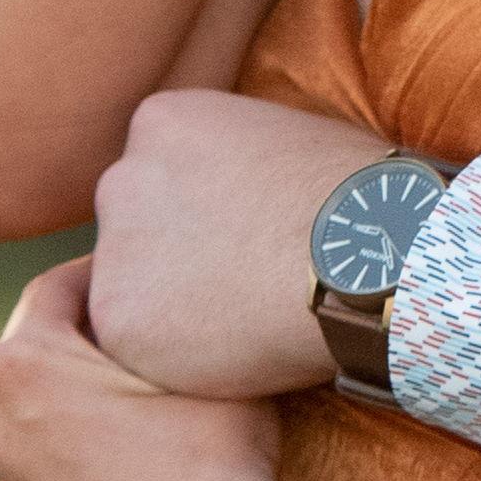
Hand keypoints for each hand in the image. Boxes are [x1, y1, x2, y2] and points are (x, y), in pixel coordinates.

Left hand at [0, 262, 311, 480]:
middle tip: (154, 324)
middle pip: (41, 346)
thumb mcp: (201, 360)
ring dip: (84, 391)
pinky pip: (54, 457)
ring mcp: (7, 478)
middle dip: (92, 332)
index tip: (148, 266)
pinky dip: (87, 443)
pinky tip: (146, 451)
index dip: (108, 269)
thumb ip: (175, 319)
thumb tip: (187, 293)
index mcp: (20, 363)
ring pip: (43, 407)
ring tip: (150, 390)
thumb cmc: (211, 456)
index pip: (58, 286)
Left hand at [91, 85, 386, 397]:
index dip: (205, 213)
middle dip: (177, 256)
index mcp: (162, 122)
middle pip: (135, 228)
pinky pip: (139, 345)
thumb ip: (241, 161)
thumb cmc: (356, 196)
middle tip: (242, 282)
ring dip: (175, 308)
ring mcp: (114, 250)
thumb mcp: (287, 138)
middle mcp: (121, 178)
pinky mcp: (118, 317)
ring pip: (132, 289)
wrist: (366, 253)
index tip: (245, 236)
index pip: (160, 174)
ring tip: (247, 316)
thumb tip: (252, 189)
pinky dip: (179, 357)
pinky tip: (237, 345)